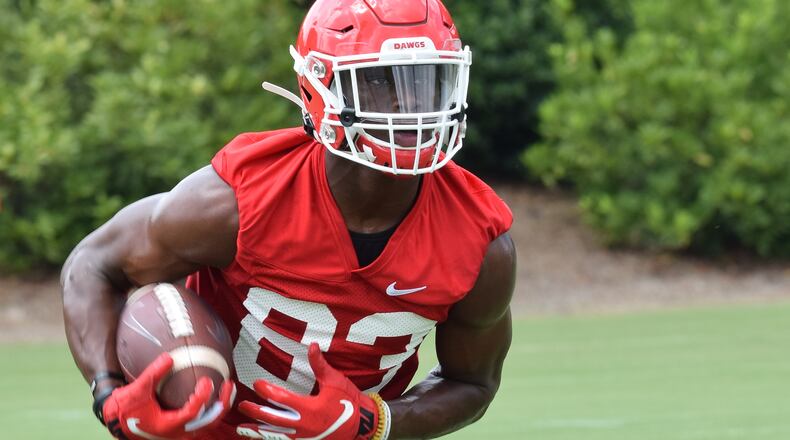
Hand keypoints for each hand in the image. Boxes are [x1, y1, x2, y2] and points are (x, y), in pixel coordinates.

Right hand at [101, 353, 235, 439]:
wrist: (115, 421)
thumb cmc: (125, 408)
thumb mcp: (137, 389)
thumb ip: (153, 373)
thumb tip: (169, 357)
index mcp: (168, 426)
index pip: (193, 413)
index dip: (202, 397)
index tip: (206, 381)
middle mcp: (177, 433)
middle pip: (209, 422)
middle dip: (222, 404)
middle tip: (228, 385)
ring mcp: (180, 432)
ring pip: (208, 423)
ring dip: (220, 406)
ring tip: (228, 388)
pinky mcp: (180, 427)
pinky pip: (202, 420)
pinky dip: (211, 408)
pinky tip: (215, 392)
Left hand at [236, 343, 381, 439]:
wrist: (362, 424)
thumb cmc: (348, 401)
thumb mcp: (334, 381)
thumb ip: (319, 364)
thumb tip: (312, 345)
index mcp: (309, 408)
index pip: (281, 398)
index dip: (267, 390)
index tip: (256, 383)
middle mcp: (304, 425)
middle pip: (273, 419)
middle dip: (256, 412)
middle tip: (242, 405)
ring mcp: (304, 436)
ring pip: (276, 434)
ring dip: (259, 430)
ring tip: (243, 427)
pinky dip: (271, 438)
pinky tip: (263, 436)